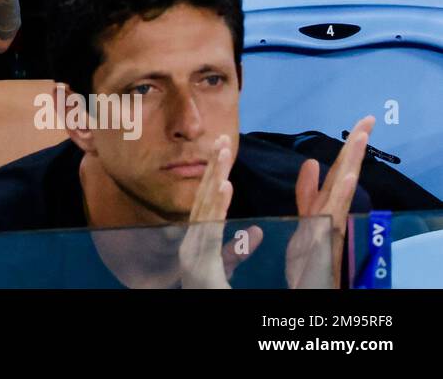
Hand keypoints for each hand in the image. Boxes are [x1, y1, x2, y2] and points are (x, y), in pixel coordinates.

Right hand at [179, 134, 258, 288]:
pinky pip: (209, 232)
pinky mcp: (199, 266)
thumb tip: (254, 233)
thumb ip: (236, 251)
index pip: (209, 205)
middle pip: (204, 200)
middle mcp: (192, 248)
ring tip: (223, 152)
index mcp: (200, 247)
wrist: (207, 306)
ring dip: (214, 178)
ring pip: (205, 210)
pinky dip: (216, 207)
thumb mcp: (225, 271)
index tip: (223, 149)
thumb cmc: (212, 295)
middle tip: (222, 138)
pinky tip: (224, 186)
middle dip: (213, 168)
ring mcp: (193, 256)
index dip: (215, 176)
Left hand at [286, 115, 373, 288]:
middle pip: (344, 176)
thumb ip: (308, 192)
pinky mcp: (322, 243)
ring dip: (351, 165)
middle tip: (367, 119)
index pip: (338, 171)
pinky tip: (348, 179)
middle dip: (355, 148)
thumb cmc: (308, 259)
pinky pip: (331, 219)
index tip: (361, 123)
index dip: (348, 148)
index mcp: (325, 207)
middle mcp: (332, 215)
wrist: (306, 289)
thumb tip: (312, 162)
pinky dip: (341, 198)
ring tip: (361, 138)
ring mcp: (330, 229)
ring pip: (342, 194)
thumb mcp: (306, 219)